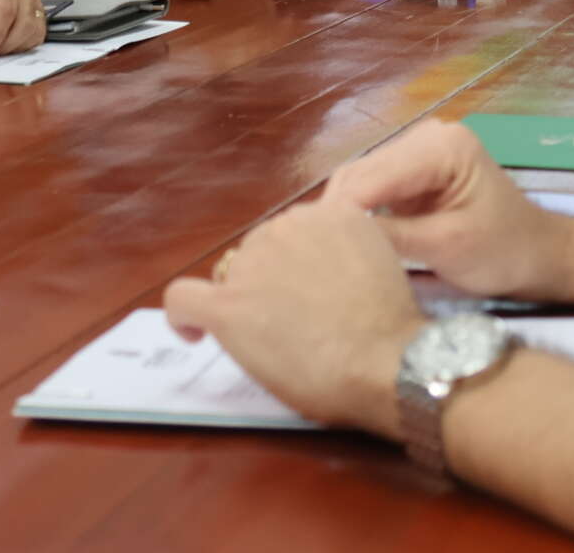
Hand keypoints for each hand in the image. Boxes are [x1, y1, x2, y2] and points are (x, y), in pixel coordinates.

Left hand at [164, 197, 425, 439]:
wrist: (386, 361)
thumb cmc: (391, 328)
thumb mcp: (380, 261)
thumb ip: (346, 251)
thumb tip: (320, 271)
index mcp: (330, 212)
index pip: (294, 233)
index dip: (294, 264)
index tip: (304, 291)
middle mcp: (288, 225)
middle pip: (258, 252)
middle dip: (269, 284)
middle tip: (294, 324)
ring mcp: (255, 263)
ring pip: (229, 276)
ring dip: (243, 302)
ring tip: (271, 342)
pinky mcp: (230, 305)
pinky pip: (183, 299)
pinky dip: (182, 317)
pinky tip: (193, 334)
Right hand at [322, 119, 573, 299]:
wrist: (538, 254)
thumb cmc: (503, 252)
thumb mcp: (445, 248)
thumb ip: (389, 237)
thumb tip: (332, 236)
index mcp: (441, 146)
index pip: (370, 178)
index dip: (340, 216)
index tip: (316, 255)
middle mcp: (425, 136)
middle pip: (359, 175)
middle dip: (337, 216)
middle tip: (314, 261)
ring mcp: (417, 151)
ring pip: (358, 182)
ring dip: (343, 216)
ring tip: (325, 256)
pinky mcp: (411, 171)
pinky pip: (370, 190)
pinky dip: (357, 216)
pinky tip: (346, 244)